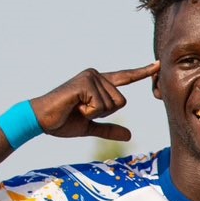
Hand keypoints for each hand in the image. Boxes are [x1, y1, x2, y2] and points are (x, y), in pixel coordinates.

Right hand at [29, 63, 158, 141]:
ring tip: (76, 108)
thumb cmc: (63, 121)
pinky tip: (75, 106)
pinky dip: (89, 112)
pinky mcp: (85, 82)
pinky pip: (101, 105)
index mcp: (99, 84)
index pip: (125, 78)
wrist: (42, 120)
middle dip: (104, 114)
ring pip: (112, 104)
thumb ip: (109, 129)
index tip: (157, 65)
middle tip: (81, 111)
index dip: (142, 72)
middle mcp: (96, 75)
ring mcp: (90, 77)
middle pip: (121, 101)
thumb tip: (129, 135)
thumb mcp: (90, 126)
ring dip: (95, 113)